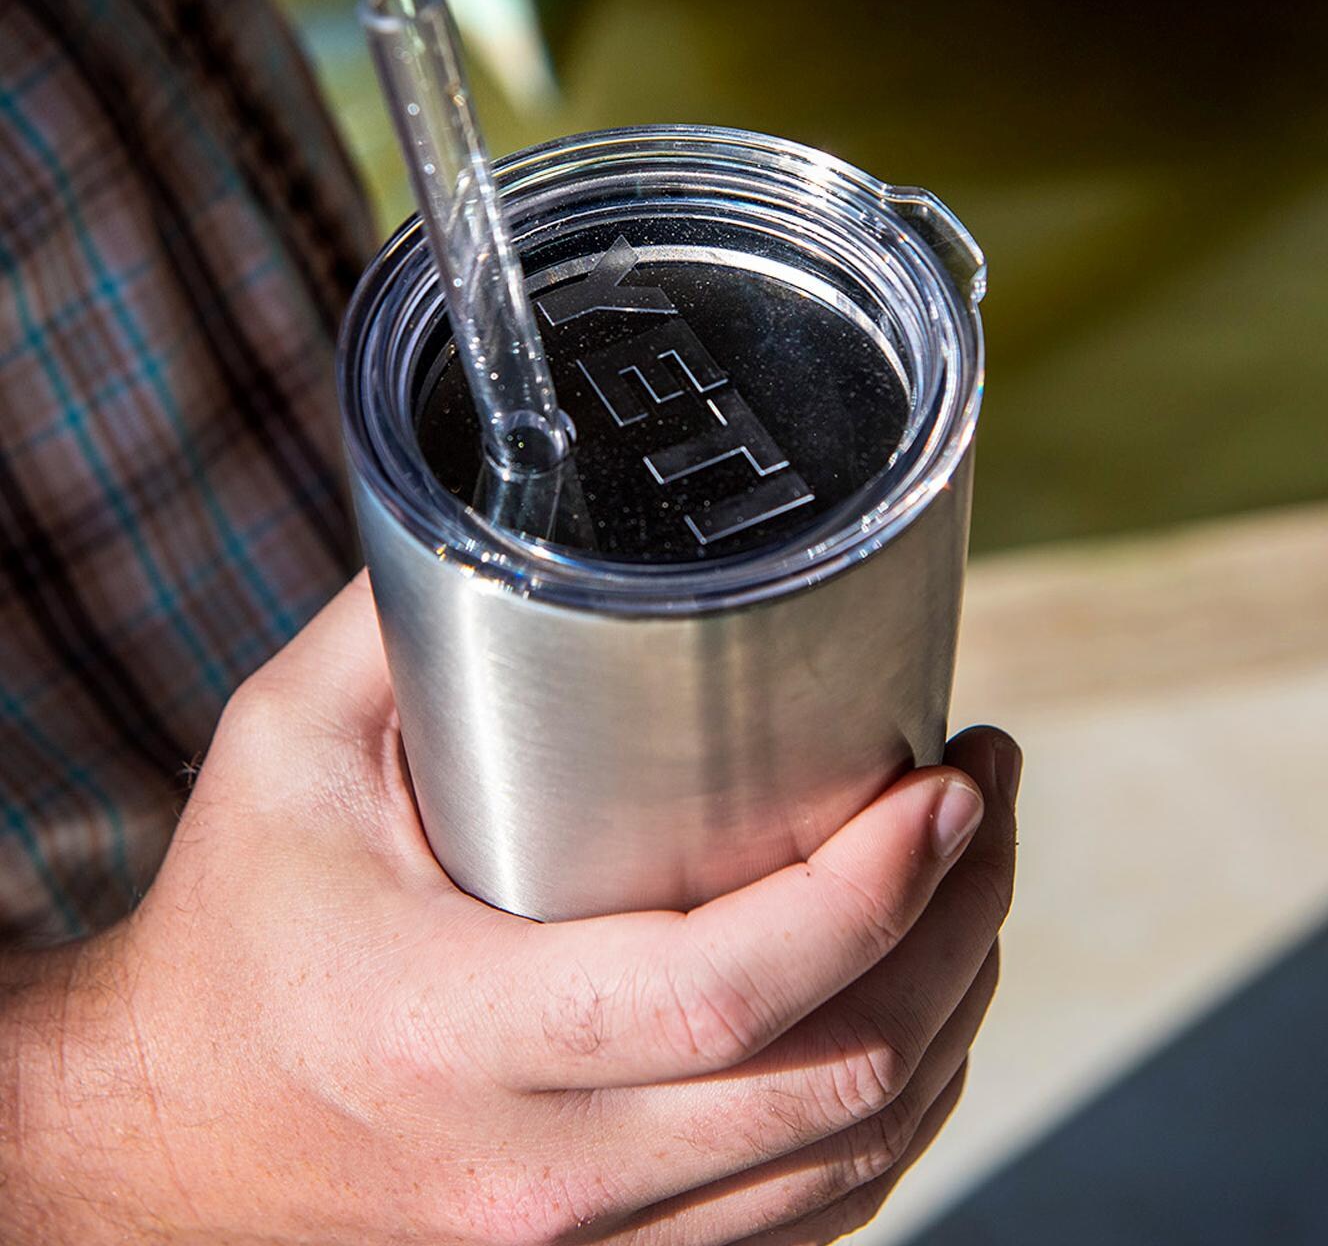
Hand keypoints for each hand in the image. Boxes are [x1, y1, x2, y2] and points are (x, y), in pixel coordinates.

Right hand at [0, 573, 1018, 1244]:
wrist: (165, 1131)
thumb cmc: (233, 927)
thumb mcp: (283, 749)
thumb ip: (402, 621)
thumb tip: (522, 511)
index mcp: (451, 1030)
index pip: (722, 990)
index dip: (869, 890)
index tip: (943, 787)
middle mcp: (532, 1170)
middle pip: (828, 1077)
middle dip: (954, 926)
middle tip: (980, 800)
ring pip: (843, 1158)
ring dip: (948, 1015)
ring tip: (970, 882)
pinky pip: (808, 1217)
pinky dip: (891, 1113)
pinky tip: (913, 1013)